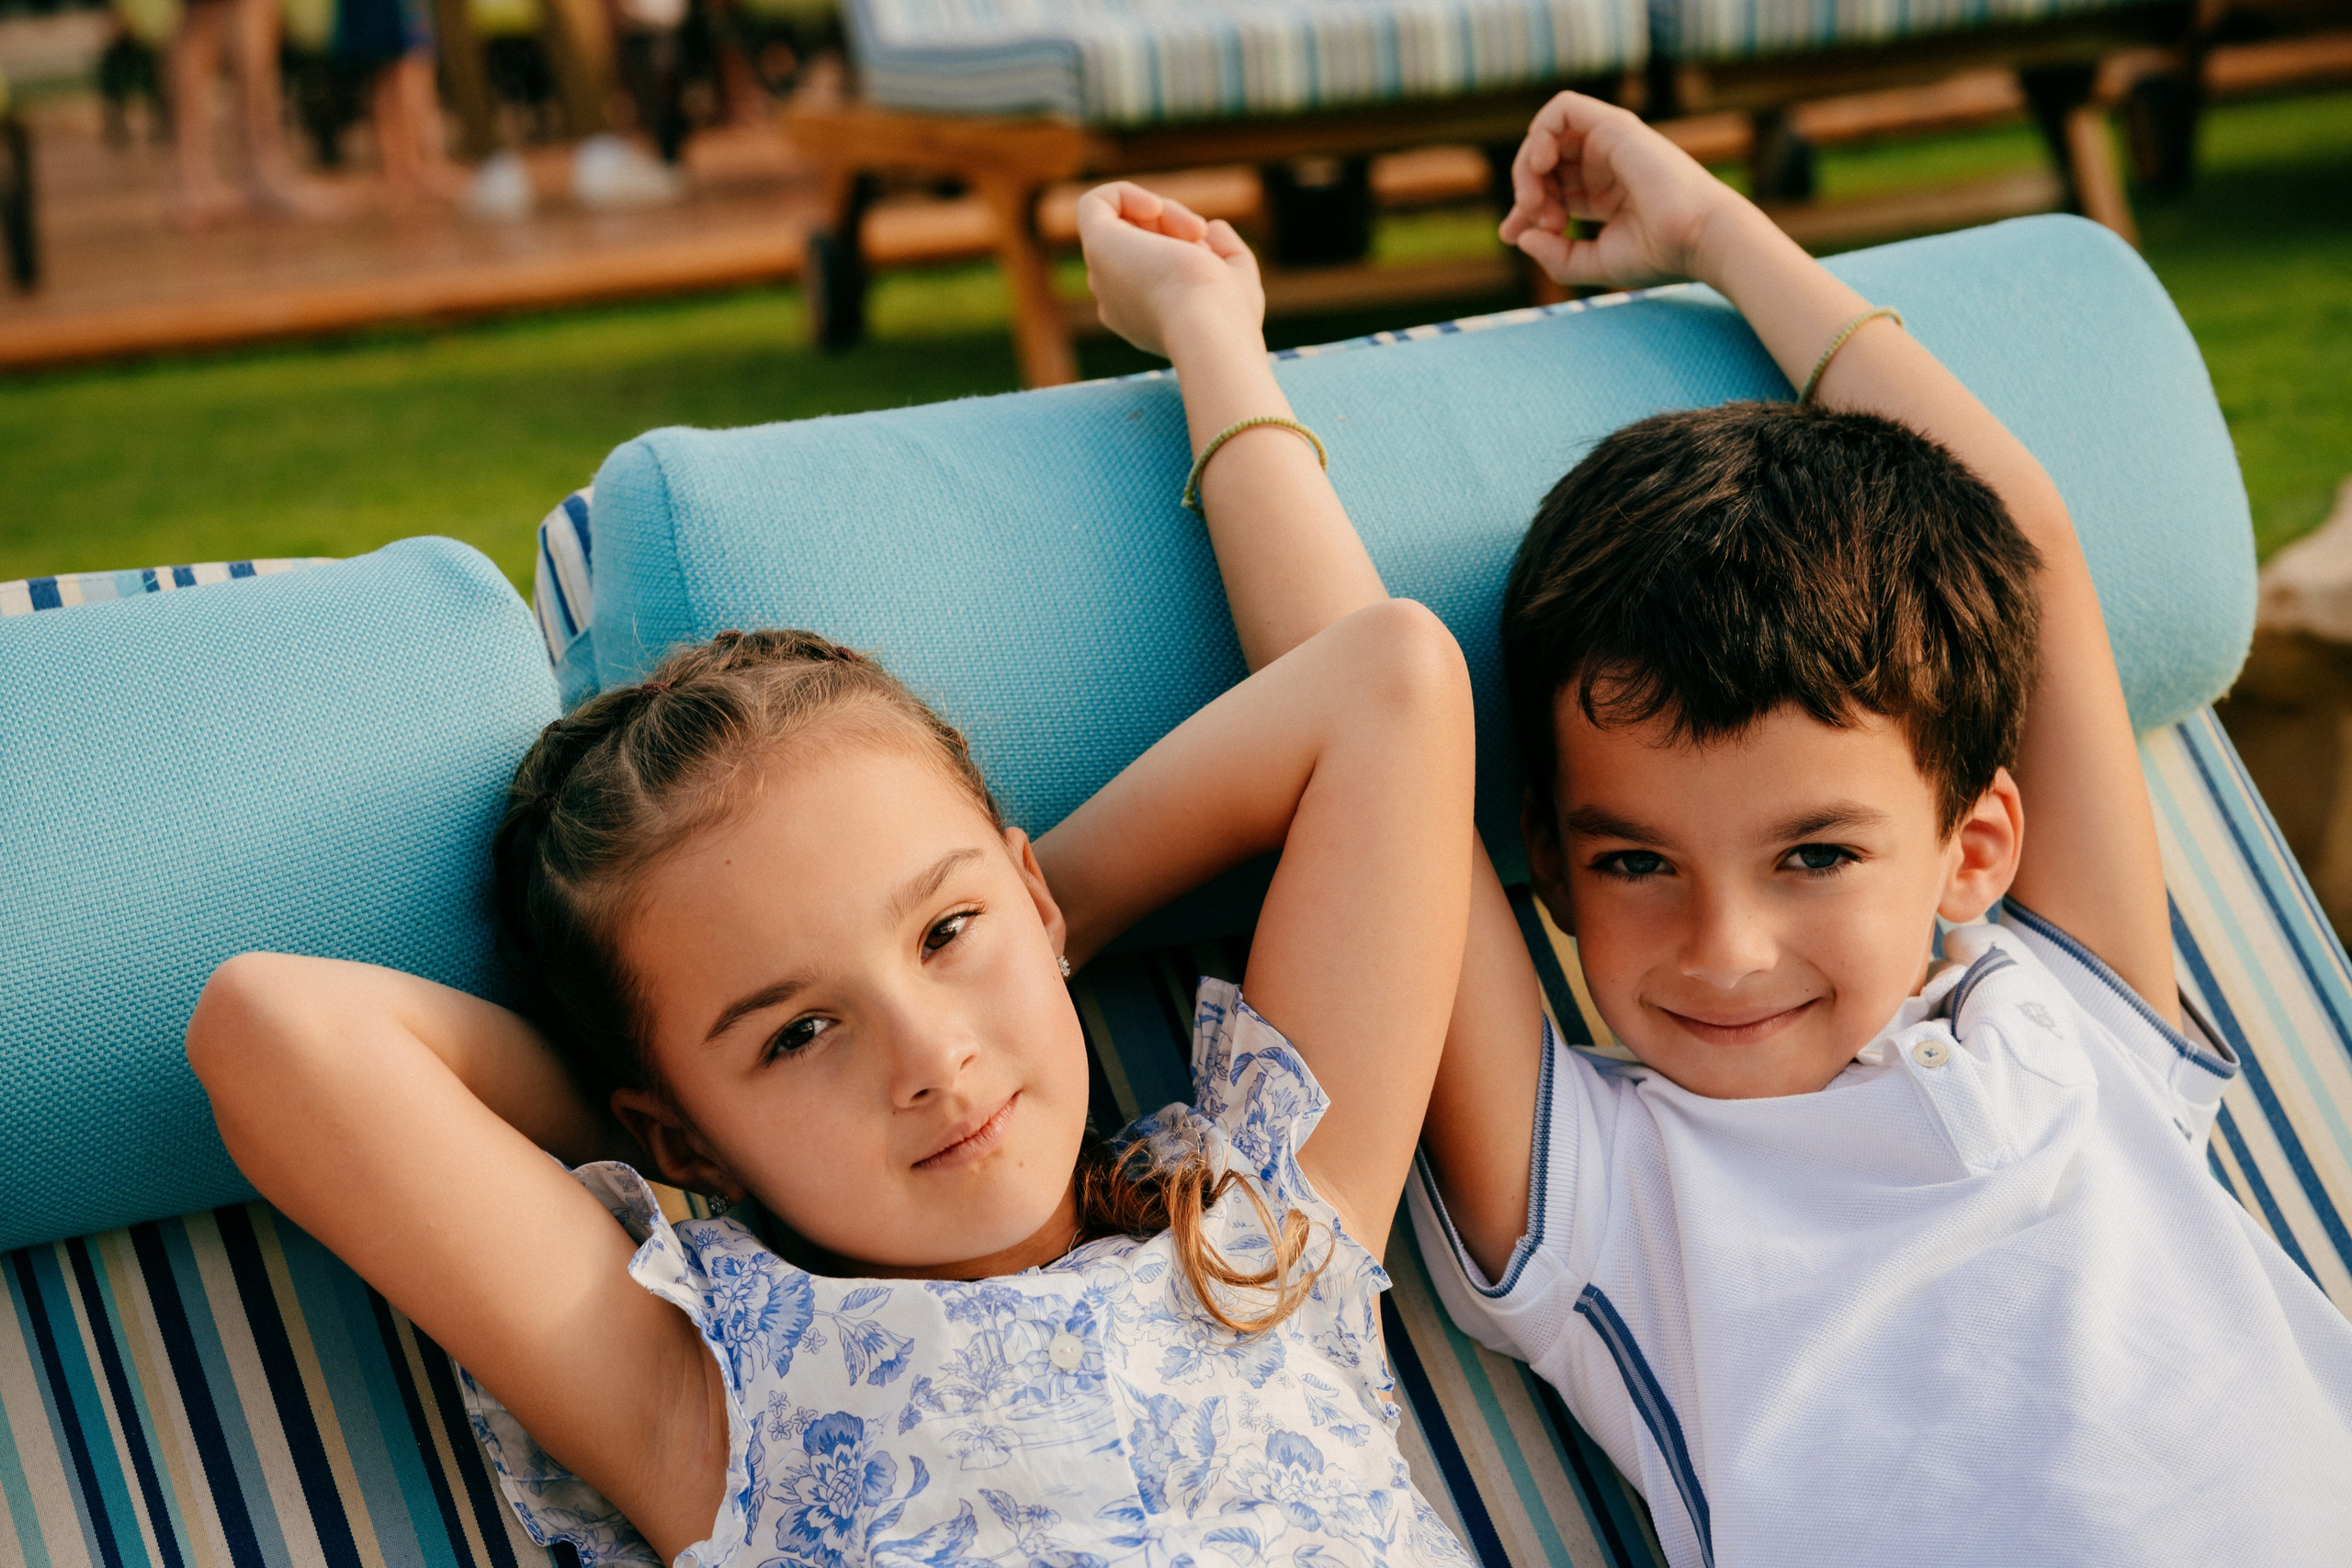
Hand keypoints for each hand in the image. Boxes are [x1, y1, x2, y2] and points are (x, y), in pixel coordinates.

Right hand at [1077, 181, 1264, 359]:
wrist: (1206, 324)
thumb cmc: (1225, 313)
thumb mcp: (1237, 280)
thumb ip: (1226, 253)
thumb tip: (1213, 227)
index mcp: (1145, 317)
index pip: (1158, 265)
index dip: (1187, 248)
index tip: (1211, 254)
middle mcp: (1117, 302)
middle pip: (1140, 242)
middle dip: (1174, 228)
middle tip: (1200, 236)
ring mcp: (1104, 275)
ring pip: (1125, 223)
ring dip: (1164, 213)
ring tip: (1192, 231)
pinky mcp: (1095, 246)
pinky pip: (1096, 203)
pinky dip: (1127, 193)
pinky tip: (1154, 207)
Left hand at [1499, 93, 1752, 290]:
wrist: (1698, 237)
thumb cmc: (1659, 254)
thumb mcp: (1594, 263)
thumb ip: (1555, 255)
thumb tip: (1519, 236)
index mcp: (1604, 194)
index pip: (1549, 189)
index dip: (1522, 208)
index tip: (1512, 234)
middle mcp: (1605, 165)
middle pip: (1543, 163)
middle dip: (1524, 191)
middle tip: (1538, 220)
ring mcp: (1609, 143)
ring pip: (1546, 135)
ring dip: (1527, 166)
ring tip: (1534, 201)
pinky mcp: (1614, 125)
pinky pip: (1563, 107)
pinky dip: (1540, 132)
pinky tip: (1541, 164)